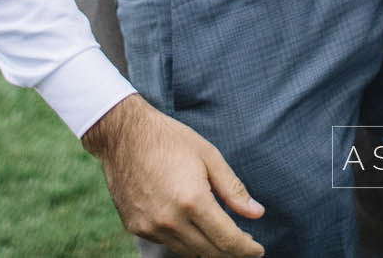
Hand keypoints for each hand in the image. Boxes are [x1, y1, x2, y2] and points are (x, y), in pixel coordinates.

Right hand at [80, 94, 265, 256]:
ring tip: (223, 237)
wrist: (124, 136)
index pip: (226, 240)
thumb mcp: (209, 156)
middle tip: (245, 245)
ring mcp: (150, 226)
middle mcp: (170, 220)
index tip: (258, 250)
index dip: (246, 249)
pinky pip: (168, 243)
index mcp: (192, 201)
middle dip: (231, 252)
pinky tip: (194, 228)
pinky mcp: (136, 227)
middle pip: (209, 251)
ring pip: (188, 251)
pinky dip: (185, 241)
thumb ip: (233, 189)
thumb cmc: (171, 141)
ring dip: (208, 248)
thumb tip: (257, 213)